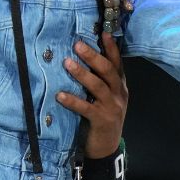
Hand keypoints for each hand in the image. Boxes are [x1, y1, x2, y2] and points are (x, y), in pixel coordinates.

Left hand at [57, 32, 128, 157]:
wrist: (106, 147)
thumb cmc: (102, 118)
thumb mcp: (105, 98)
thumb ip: (99, 81)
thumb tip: (81, 59)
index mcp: (120, 86)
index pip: (117, 63)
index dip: (111, 48)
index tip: (102, 32)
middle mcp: (119, 94)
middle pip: (107, 71)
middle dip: (92, 56)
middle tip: (77, 45)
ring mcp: (112, 107)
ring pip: (98, 86)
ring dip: (82, 74)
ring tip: (67, 63)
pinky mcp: (102, 120)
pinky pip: (86, 108)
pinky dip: (73, 100)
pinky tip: (60, 95)